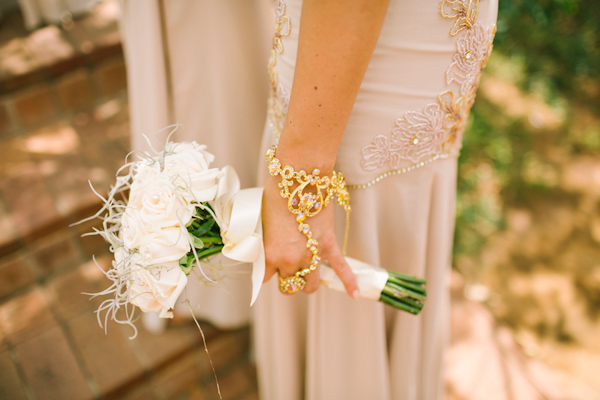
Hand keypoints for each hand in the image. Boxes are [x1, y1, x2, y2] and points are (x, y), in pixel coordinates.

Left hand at [262, 173, 358, 297]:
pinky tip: (355, 294)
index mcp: (270, 254)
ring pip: (310, 285)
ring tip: (306, 276)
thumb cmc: (276, 193)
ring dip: (307, 283)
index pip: (264, 278)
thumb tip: (263, 242)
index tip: (267, 265)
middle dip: (287, 279)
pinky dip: (349, 282)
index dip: (266, 271)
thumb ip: (264, 237)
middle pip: (288, 286)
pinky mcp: (328, 245)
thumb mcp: (261, 219)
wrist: (299, 177)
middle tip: (286, 268)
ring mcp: (311, 255)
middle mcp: (290, 260)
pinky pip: (341, 268)